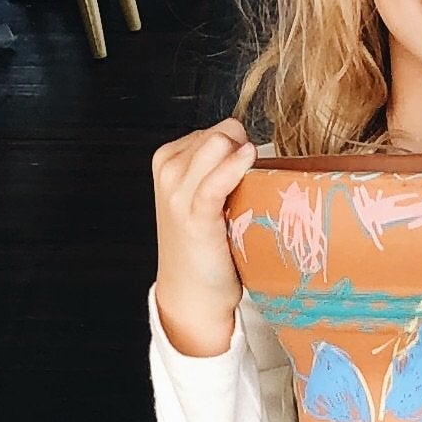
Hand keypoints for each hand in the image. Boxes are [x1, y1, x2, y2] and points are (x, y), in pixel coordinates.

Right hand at [152, 119, 254, 358]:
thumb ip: (217, 168)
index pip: (214, 129)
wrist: (191, 292)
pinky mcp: (195, 214)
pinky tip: (249, 161)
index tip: (245, 171)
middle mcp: (169, 171)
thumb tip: (253, 148)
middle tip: (250, 183)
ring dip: (242, 159)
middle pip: (219, 132)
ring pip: (218, 144)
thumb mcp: (200, 196)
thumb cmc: (204, 244)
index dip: (237, 145)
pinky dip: (235, 167)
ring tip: (248, 192)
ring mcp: (177, 192)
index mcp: (168, 160)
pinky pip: (216, 179)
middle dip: (241, 148)